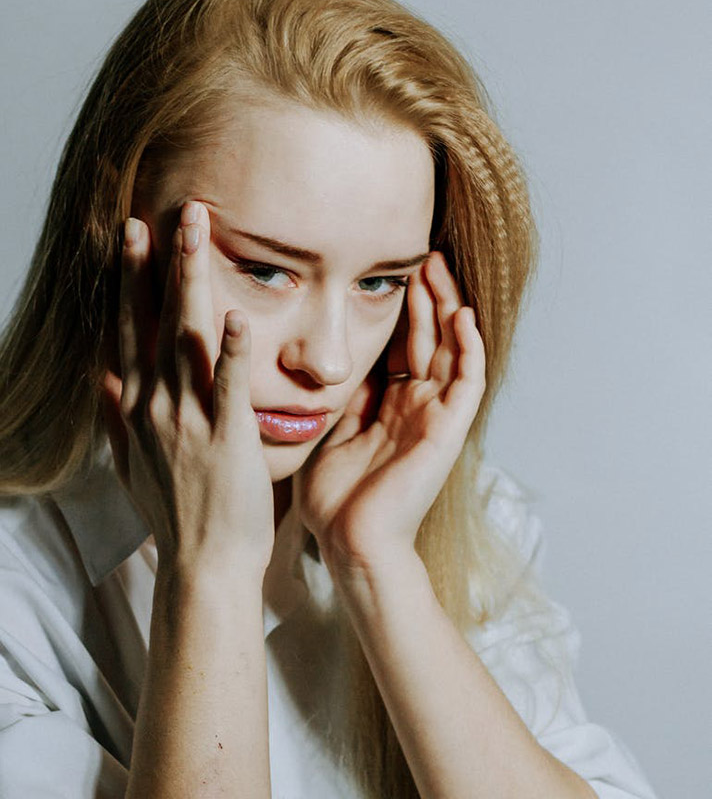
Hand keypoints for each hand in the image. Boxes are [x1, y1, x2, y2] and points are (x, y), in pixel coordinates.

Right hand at [101, 202, 274, 574]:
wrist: (202, 564)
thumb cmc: (174, 515)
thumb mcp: (129, 462)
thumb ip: (115, 414)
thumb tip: (100, 375)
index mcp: (135, 407)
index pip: (128, 328)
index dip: (130, 278)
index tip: (132, 232)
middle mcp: (154, 406)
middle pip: (152, 320)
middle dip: (159, 261)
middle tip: (172, 210)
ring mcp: (187, 420)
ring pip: (185, 338)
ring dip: (191, 282)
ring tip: (199, 233)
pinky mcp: (225, 440)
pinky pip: (226, 388)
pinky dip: (228, 353)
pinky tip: (234, 317)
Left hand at [297, 251, 484, 567]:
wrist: (351, 544)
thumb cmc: (336, 503)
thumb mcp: (330, 434)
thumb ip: (341, 399)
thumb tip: (331, 361)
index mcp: (389, 408)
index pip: (399, 346)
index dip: (397, 310)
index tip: (386, 272)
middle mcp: (417, 407)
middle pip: (427, 339)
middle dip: (424, 297)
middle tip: (419, 254)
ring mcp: (435, 418)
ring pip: (448, 350)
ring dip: (445, 308)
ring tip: (438, 268)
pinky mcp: (448, 432)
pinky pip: (467, 383)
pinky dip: (468, 349)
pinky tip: (461, 316)